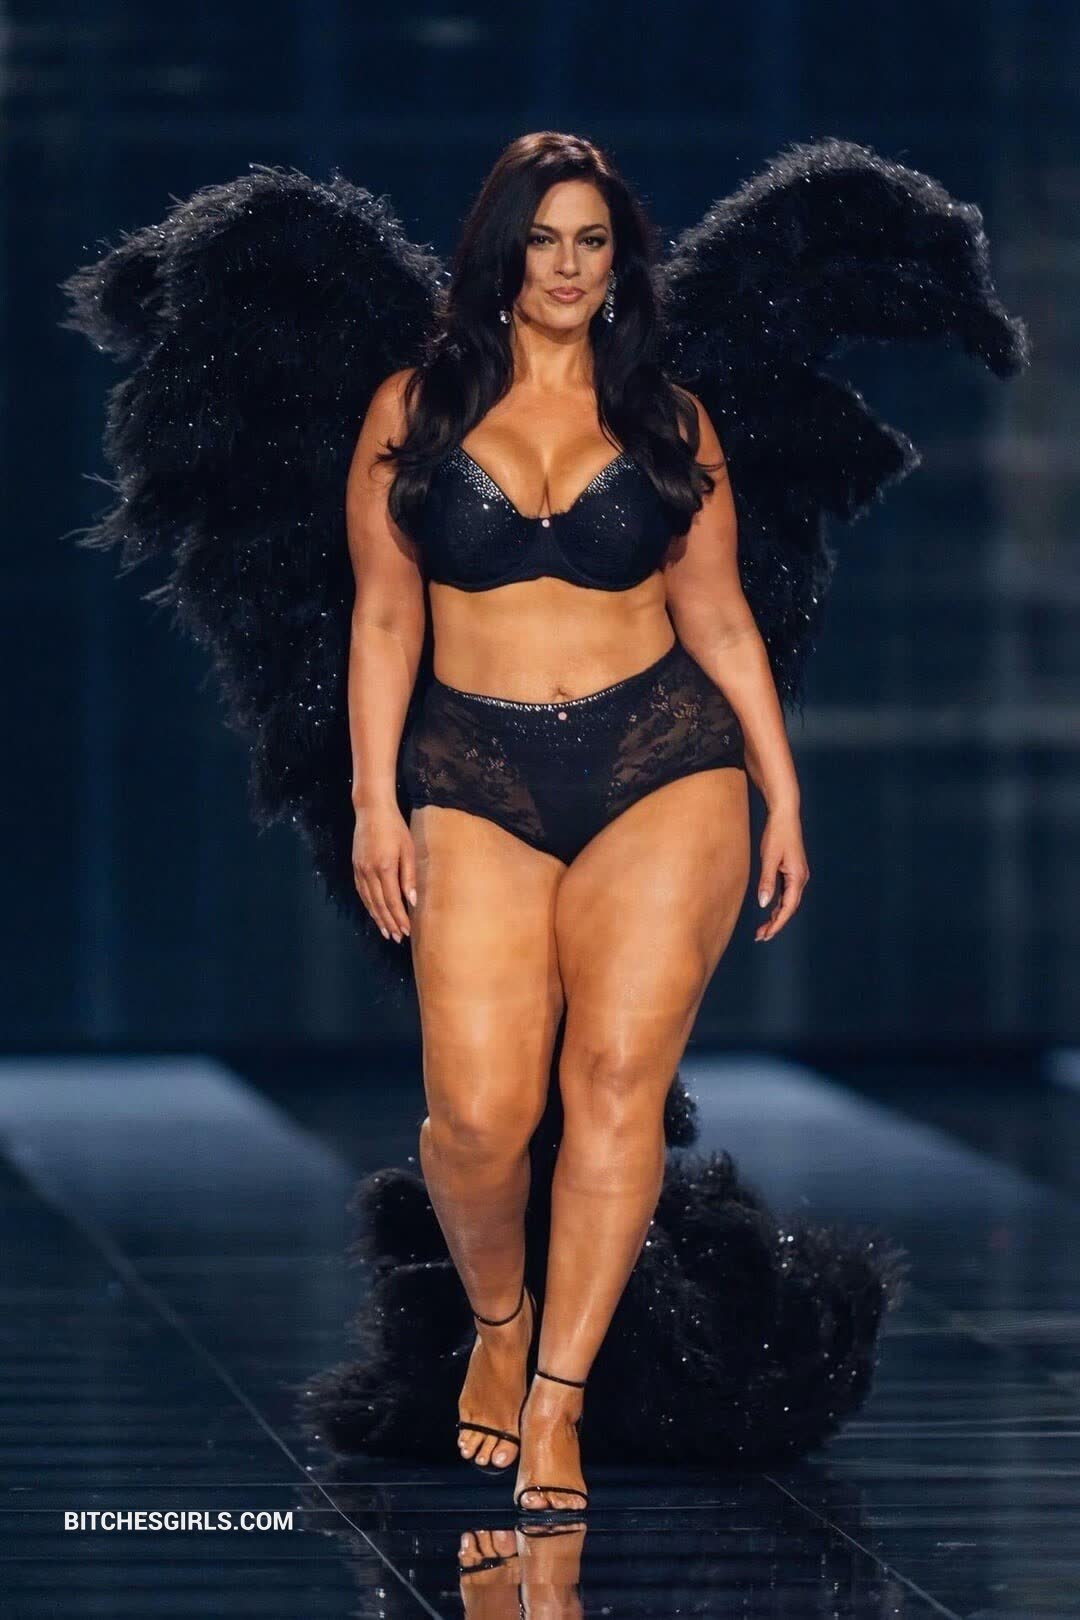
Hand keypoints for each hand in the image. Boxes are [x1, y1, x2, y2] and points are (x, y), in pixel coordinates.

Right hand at [352, 802, 416, 942]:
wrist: (372, 810)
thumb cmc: (395, 828)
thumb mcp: (408, 850)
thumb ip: (409, 877)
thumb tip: (412, 901)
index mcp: (385, 868)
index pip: (393, 901)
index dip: (400, 918)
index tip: (407, 931)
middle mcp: (369, 872)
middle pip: (379, 905)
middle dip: (389, 923)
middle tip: (397, 938)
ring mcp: (360, 870)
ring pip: (369, 901)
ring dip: (378, 918)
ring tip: (386, 932)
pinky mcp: (355, 867)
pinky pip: (361, 892)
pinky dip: (368, 905)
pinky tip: (374, 913)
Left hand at [754, 804, 808, 941]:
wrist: (784, 815)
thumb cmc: (776, 834)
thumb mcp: (769, 858)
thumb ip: (767, 882)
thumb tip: (764, 904)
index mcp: (797, 877)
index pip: (788, 907)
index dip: (777, 924)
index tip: (765, 935)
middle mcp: (801, 878)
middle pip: (789, 908)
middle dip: (776, 924)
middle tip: (760, 937)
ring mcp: (797, 875)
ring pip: (788, 902)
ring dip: (776, 916)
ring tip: (763, 929)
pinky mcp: (792, 871)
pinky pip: (786, 893)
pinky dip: (778, 904)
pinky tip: (769, 910)